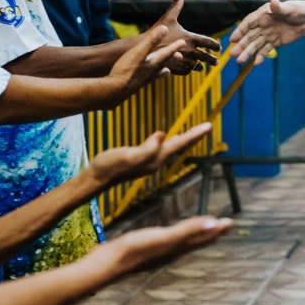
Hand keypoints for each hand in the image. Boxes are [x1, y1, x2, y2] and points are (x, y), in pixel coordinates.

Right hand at [85, 123, 213, 192]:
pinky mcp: (141, 160)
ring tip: (193, 132)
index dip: (194, 134)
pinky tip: (168, 139)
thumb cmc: (109, 166)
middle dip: (193, 136)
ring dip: (183, 140)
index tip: (209, 126)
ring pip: (171, 148)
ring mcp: (149, 162)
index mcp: (155, 158)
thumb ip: (145, 149)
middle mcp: (156, 162)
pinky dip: (169, 142)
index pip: (179, 144)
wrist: (96, 179)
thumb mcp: (127, 156)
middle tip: (207, 127)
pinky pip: (160, 149)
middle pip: (179, 147)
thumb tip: (161, 135)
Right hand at [98, 216, 232, 276]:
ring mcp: (157, 253)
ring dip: (196, 236)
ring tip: (206, 233)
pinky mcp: (145, 251)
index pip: (202, 237)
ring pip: (183, 244)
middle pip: (196, 241)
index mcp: (177, 248)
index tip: (230, 222)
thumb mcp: (164, 238)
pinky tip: (172, 240)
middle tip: (226, 225)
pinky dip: (177, 239)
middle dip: (211, 232)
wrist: (105, 266)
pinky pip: (168, 244)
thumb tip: (214, 225)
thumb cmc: (133, 250)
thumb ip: (188, 231)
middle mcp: (170, 252)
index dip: (216, 229)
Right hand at [104, 25, 185, 101]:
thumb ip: (151, 41)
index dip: (175, 46)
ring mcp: (144, 79)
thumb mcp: (138, 52)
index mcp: (154, 62)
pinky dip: (150, 78)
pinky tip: (145, 79)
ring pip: (157, 74)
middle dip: (172, 59)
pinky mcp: (136, 85)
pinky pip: (147, 80)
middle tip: (180, 56)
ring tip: (167, 71)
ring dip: (163, 70)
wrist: (115, 90)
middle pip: (165, 63)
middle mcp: (152, 71)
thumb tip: (165, 28)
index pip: (168, 52)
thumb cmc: (126, 70)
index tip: (183, 42)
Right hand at [151, 0, 220, 74]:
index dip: (215, 45)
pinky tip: (187, 69)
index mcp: (190, 38)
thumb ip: (176, 7)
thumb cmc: (156, 31)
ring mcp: (183, 61)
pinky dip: (187, 70)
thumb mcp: (167, 18)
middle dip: (211, 59)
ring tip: (201, 67)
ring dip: (199, 66)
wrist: (143, 47)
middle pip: (206, 57)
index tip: (218, 47)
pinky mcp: (176, 69)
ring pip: (196, 66)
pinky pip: (186, 72)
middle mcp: (190, 50)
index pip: (208, 42)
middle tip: (216, 62)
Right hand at [229, 0, 304, 65]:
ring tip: (239, 61)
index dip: (240, 31)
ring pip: (255, 45)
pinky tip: (256, 63)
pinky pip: (265, 50)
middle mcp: (262, 25)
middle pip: (249, 36)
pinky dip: (260, 56)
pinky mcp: (274, 42)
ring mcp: (267, 34)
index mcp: (263, 14)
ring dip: (247, 53)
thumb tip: (274, 2)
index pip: (248, 23)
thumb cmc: (298, 10)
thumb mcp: (289, 8)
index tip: (233, 39)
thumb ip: (280, 8)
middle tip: (232, 54)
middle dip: (241, 45)